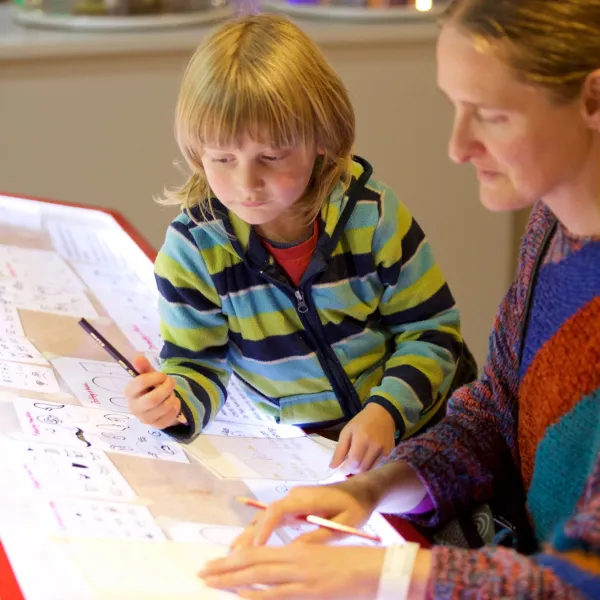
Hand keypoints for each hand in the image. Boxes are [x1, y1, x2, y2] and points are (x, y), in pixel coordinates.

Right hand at [123, 356, 180, 428]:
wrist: (157, 405)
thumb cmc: (150, 387)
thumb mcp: (148, 375)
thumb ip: (144, 367)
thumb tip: (138, 358)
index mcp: (129, 392)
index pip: (140, 383)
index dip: (156, 377)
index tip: (163, 375)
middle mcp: (134, 407)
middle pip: (153, 399)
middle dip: (167, 388)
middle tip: (171, 382)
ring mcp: (145, 419)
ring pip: (164, 407)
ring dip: (172, 396)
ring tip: (170, 393)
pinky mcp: (157, 425)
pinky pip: (171, 415)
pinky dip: (176, 405)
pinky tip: (172, 402)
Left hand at [200, 544, 385, 599]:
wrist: (378, 569)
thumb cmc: (352, 565)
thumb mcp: (320, 562)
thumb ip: (297, 566)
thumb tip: (274, 576)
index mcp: (298, 550)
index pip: (259, 552)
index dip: (236, 558)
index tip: (216, 563)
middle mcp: (296, 559)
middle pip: (254, 562)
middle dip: (225, 568)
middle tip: (202, 572)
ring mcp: (302, 576)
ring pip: (259, 576)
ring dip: (232, 580)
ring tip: (210, 582)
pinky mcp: (311, 592)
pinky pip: (277, 595)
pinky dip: (256, 595)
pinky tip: (240, 596)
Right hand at [232, 476, 377, 548]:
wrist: (361, 490)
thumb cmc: (355, 508)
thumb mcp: (342, 525)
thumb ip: (319, 536)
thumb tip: (295, 551)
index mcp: (307, 498)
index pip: (278, 510)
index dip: (264, 529)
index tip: (255, 548)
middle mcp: (294, 496)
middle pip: (265, 514)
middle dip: (248, 535)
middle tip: (233, 557)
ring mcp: (292, 500)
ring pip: (264, 517)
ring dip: (249, 534)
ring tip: (232, 555)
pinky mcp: (292, 507)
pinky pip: (271, 519)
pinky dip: (258, 532)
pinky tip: (246, 546)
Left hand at [330, 403, 395, 473]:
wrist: (382, 414)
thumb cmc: (361, 421)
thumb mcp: (347, 432)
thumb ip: (339, 450)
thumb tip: (332, 467)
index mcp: (362, 438)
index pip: (354, 461)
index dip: (346, 469)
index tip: (341, 469)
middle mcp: (375, 446)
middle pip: (362, 468)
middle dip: (352, 471)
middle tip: (347, 467)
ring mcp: (384, 450)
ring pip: (370, 470)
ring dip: (361, 470)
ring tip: (355, 464)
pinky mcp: (389, 452)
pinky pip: (377, 465)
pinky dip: (369, 466)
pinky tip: (365, 459)